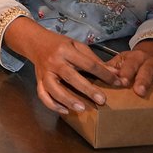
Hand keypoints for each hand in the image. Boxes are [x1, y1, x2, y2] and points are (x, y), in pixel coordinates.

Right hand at [4, 18, 119, 113]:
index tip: (117, 82)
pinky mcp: (38, 81)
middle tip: (102, 100)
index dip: (104, 74)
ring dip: (67, 99)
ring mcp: (44, 73)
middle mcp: (54, 62)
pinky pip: (42, 95)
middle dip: (87, 89)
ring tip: (81, 108)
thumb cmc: (60, 44)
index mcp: (66, 51)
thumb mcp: (77, 46)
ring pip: (54, 89)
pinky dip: (52, 104)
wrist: (35, 42)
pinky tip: (64, 110)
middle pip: (71, 77)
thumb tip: (115, 73)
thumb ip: (94, 60)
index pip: (88, 63)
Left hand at [108, 46, 152, 102]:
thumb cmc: (131, 62)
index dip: (126, 72)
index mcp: (134, 58)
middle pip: (147, 70)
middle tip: (140, 91)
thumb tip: (92, 74)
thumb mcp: (119, 62)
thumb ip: (108, 68)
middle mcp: (150, 62)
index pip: (129, 64)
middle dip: (144, 80)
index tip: (122, 81)